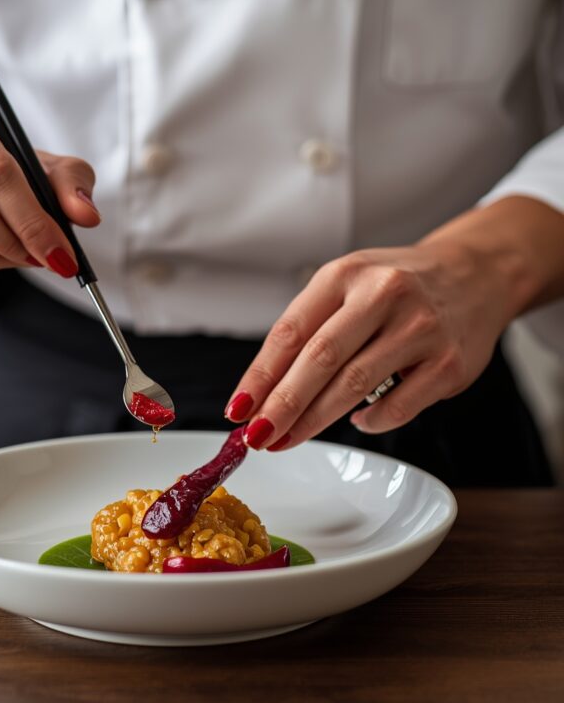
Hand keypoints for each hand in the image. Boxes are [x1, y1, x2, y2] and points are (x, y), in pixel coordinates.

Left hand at [225, 239, 515, 449]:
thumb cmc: (396, 287)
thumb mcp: (347, 285)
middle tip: (256, 436)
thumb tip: (264, 392)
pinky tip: (357, 420)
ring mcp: (419, 328)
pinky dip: (369, 421)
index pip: (290, 331)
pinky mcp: (449, 363)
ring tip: (286, 439)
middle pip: (319, 360)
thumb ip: (310, 329)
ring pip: (353, 386)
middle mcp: (382, 295)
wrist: (475, 274)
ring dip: (313, 421)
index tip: (238, 409)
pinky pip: (397, 407)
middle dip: (282, 405)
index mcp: (346, 274)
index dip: (259, 376)